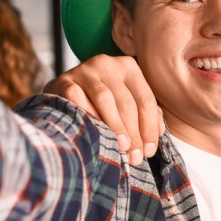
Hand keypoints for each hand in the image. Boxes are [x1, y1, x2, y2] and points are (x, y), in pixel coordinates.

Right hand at [44, 54, 162, 164]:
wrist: (61, 93)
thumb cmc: (100, 102)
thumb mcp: (125, 101)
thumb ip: (144, 114)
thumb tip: (159, 133)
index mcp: (128, 67)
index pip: (146, 100)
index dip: (150, 127)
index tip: (149, 151)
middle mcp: (108, 63)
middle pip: (127, 102)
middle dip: (134, 132)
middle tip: (135, 157)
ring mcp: (85, 70)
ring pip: (105, 99)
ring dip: (115, 126)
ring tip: (121, 147)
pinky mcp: (64, 81)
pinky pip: (78, 99)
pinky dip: (88, 116)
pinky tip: (95, 132)